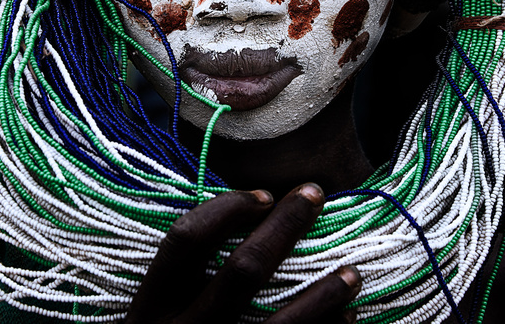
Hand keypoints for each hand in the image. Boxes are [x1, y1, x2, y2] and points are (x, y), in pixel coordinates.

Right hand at [125, 183, 360, 323]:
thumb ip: (183, 287)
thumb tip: (247, 224)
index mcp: (151, 309)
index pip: (186, 241)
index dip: (226, 209)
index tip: (262, 195)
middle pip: (244, 269)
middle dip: (286, 225)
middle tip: (315, 194)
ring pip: (285, 323)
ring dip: (326, 293)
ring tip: (352, 272)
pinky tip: (347, 321)